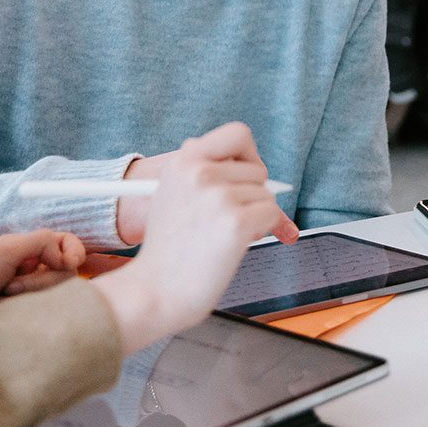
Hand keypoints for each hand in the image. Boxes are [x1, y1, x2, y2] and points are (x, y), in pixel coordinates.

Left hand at [0, 229, 86, 316]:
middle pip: (66, 272)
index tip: (68, 263)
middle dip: (41, 279)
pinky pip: (48, 311)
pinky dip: (32, 309)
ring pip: (59, 293)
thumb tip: (71, 261)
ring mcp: (33, 292)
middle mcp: (36, 268)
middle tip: (11, 283)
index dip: (74, 252)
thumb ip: (44, 242)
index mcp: (31, 248)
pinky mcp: (29, 313)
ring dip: (32, 293)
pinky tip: (11, 309)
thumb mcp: (8, 249)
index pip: (69, 244)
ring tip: (6, 296)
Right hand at [114, 133, 297, 247]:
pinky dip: (265, 231)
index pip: (238, 134)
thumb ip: (200, 172)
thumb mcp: (170, 195)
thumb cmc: (168, 251)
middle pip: (258, 171)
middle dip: (251, 195)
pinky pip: (272, 216)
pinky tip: (236, 245)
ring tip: (221, 237)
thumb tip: (245, 162)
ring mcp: (218, 196)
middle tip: (225, 220)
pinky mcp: (236, 222)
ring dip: (254, 217)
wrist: (156, 292)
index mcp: (184, 162)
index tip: (244, 174)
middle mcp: (200, 172)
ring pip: (266, 196)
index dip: (248, 155)